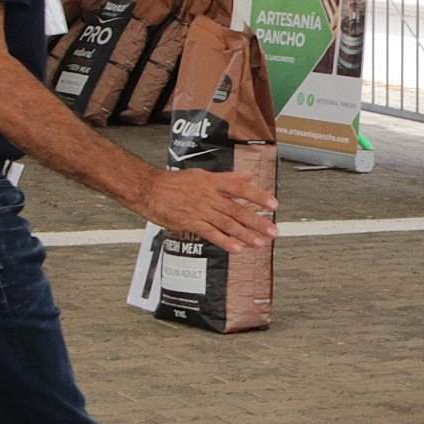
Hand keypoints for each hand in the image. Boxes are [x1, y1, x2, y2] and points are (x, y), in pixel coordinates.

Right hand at [140, 168, 277, 251]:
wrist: (150, 189)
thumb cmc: (175, 182)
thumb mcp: (203, 175)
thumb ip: (228, 178)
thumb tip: (248, 175)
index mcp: (214, 183)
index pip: (241, 189)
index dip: (258, 196)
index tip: (274, 204)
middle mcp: (210, 196)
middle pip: (237, 210)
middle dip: (257, 221)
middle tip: (273, 231)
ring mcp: (200, 210)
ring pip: (227, 224)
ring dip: (245, 235)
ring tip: (260, 243)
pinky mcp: (190, 223)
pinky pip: (210, 234)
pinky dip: (224, 241)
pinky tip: (237, 248)